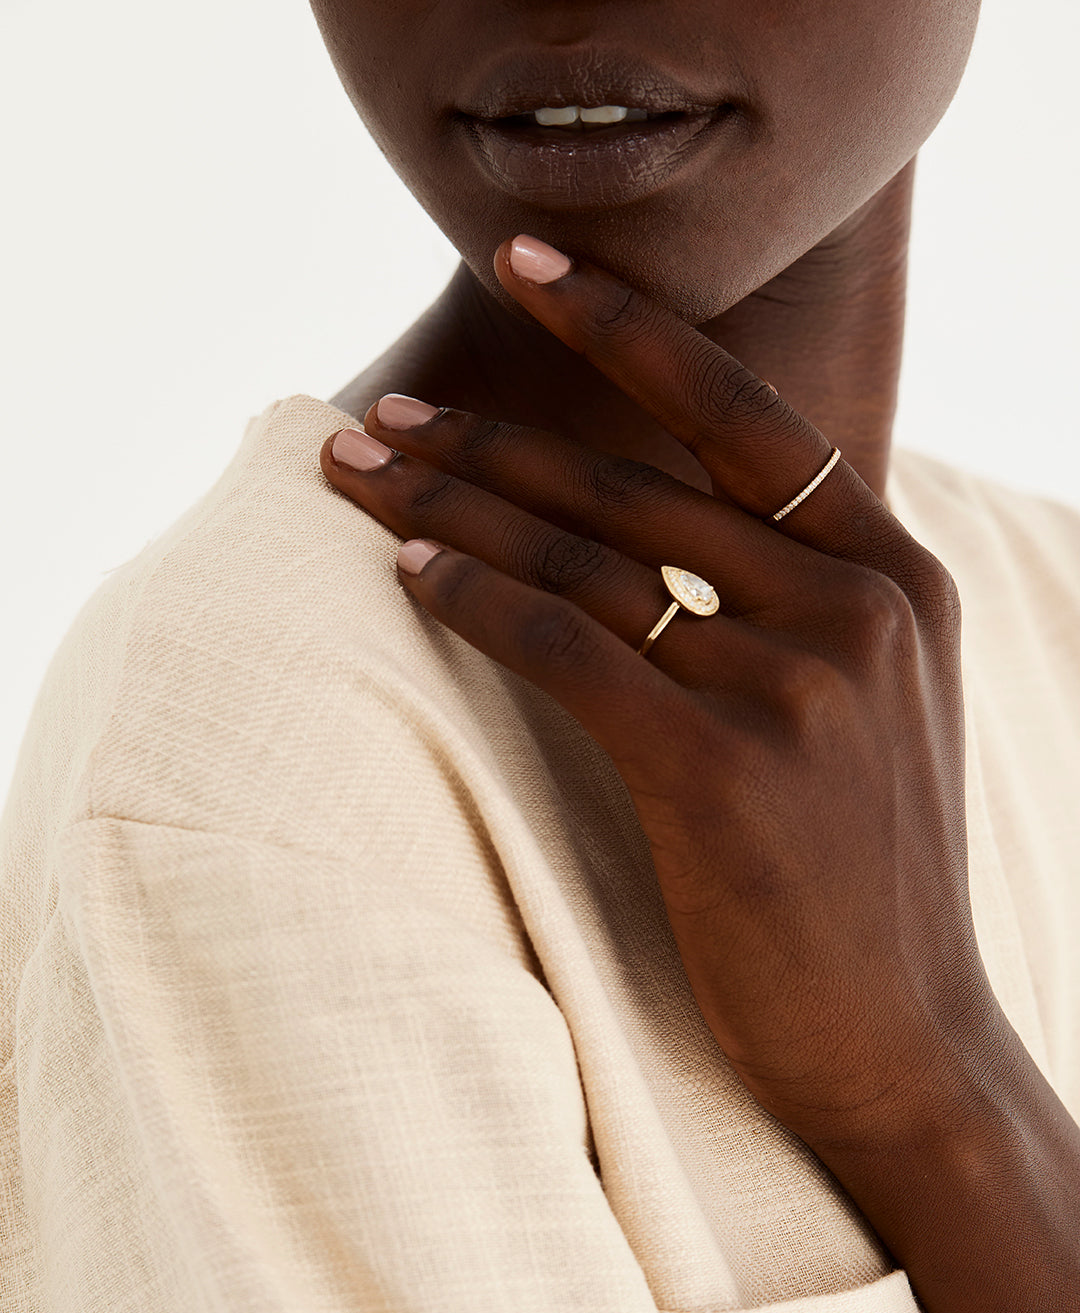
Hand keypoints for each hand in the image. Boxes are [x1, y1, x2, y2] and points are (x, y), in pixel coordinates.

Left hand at [320, 236, 1079, 1312]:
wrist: (906, 1037)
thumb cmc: (862, 869)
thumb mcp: (869, 698)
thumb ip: (796, 592)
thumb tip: (670, 514)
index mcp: (896, 571)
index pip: (742, 415)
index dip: (627, 328)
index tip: (528, 263)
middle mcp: (857, 604)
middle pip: (633, 485)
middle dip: (486, 440)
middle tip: (376, 412)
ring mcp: (799, 684)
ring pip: (589, 557)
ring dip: (453, 507)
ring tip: (356, 474)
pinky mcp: (729, 769)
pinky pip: (573, 649)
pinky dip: (480, 601)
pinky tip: (406, 572)